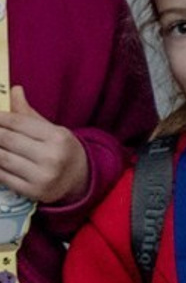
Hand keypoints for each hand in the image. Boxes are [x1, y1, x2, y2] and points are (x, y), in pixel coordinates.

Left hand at [0, 92, 89, 206]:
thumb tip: (14, 90)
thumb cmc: (61, 149)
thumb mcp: (51, 129)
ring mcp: (42, 176)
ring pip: (1, 158)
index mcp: (57, 137)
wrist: (80, 179)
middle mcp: (52, 157)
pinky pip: (3, 177)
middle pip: (6, 139)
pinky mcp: (33, 192)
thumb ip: (28, 113)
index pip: (18, 122)